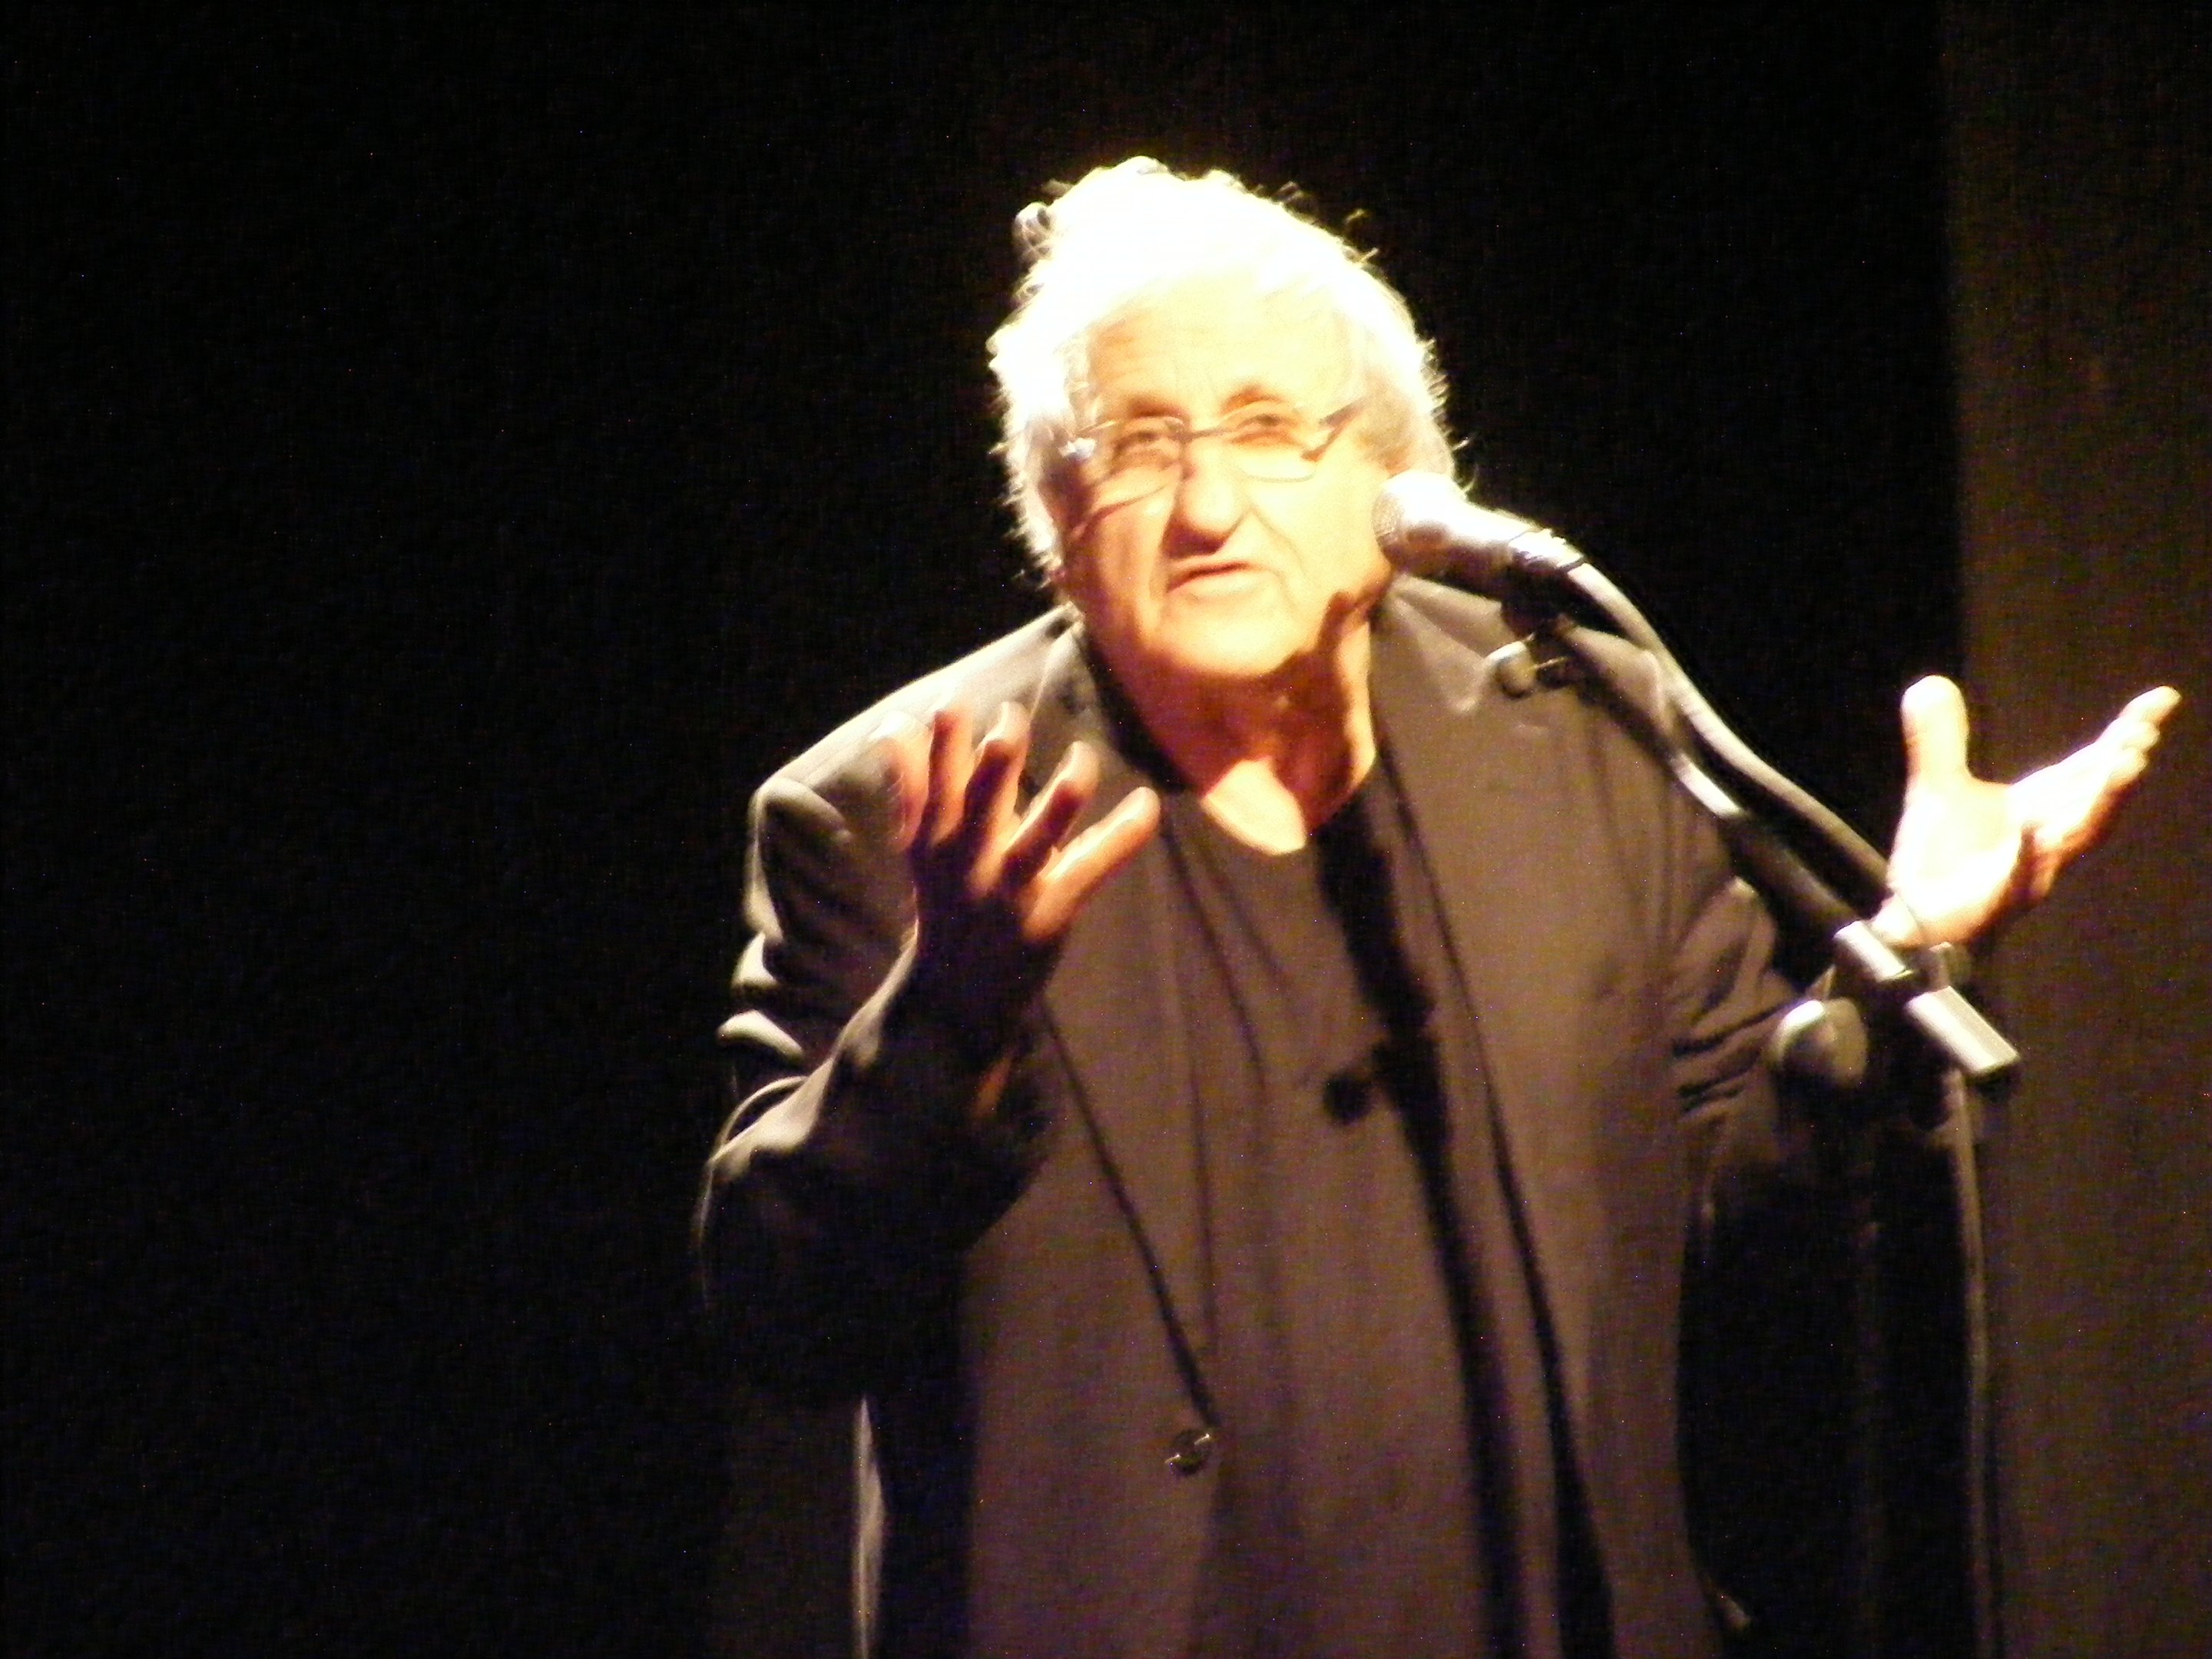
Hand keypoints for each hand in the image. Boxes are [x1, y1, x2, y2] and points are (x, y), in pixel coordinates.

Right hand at [881, 702, 1159, 1059]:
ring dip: (1060, 799)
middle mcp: (969, 860)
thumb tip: (895, 726)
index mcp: (935, 838)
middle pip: (979, 801)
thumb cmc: (946, 907)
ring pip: (1038, 838)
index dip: (943, 742)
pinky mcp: (1050, 912)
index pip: (933, 780)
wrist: (953, 999)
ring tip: (1081, 759)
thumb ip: (913, 785)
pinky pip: (1090, 866)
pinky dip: (1122, 834)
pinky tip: (1146, 804)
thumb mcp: (921, 848)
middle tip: (1011, 718)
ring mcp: (1010, 888)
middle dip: (995, 760)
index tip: (954, 700)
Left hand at [1881, 676, 2179, 946]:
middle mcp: (2048, 835)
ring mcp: (2030, 871)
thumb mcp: (1935, 787)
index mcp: (2040, 803)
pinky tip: (2032, 822)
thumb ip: (1939, 740)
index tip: (2163, 700)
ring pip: (2077, 835)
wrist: (1914, 918)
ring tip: (2122, 764)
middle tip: (2143, 733)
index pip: (2092, 763)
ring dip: (2100, 801)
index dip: (2128, 732)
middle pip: (2095, 796)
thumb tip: (1928, 682)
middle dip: (2121, 765)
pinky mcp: (1999, 900)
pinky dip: (2030, 849)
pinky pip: (2020, 875)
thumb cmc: (1941, 859)